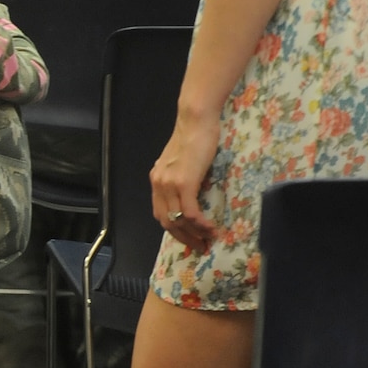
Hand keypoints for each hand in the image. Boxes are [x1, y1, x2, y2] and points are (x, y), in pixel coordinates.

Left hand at [149, 109, 220, 254]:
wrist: (196, 121)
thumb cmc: (195, 137)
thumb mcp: (183, 162)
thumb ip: (181, 178)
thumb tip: (193, 195)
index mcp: (157, 180)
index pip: (160, 213)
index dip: (174, 230)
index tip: (189, 238)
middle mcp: (159, 184)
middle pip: (166, 221)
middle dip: (184, 238)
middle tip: (200, 246)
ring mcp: (169, 184)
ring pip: (178, 220)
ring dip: (194, 234)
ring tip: (209, 239)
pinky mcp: (184, 183)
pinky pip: (189, 212)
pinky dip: (200, 224)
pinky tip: (210, 227)